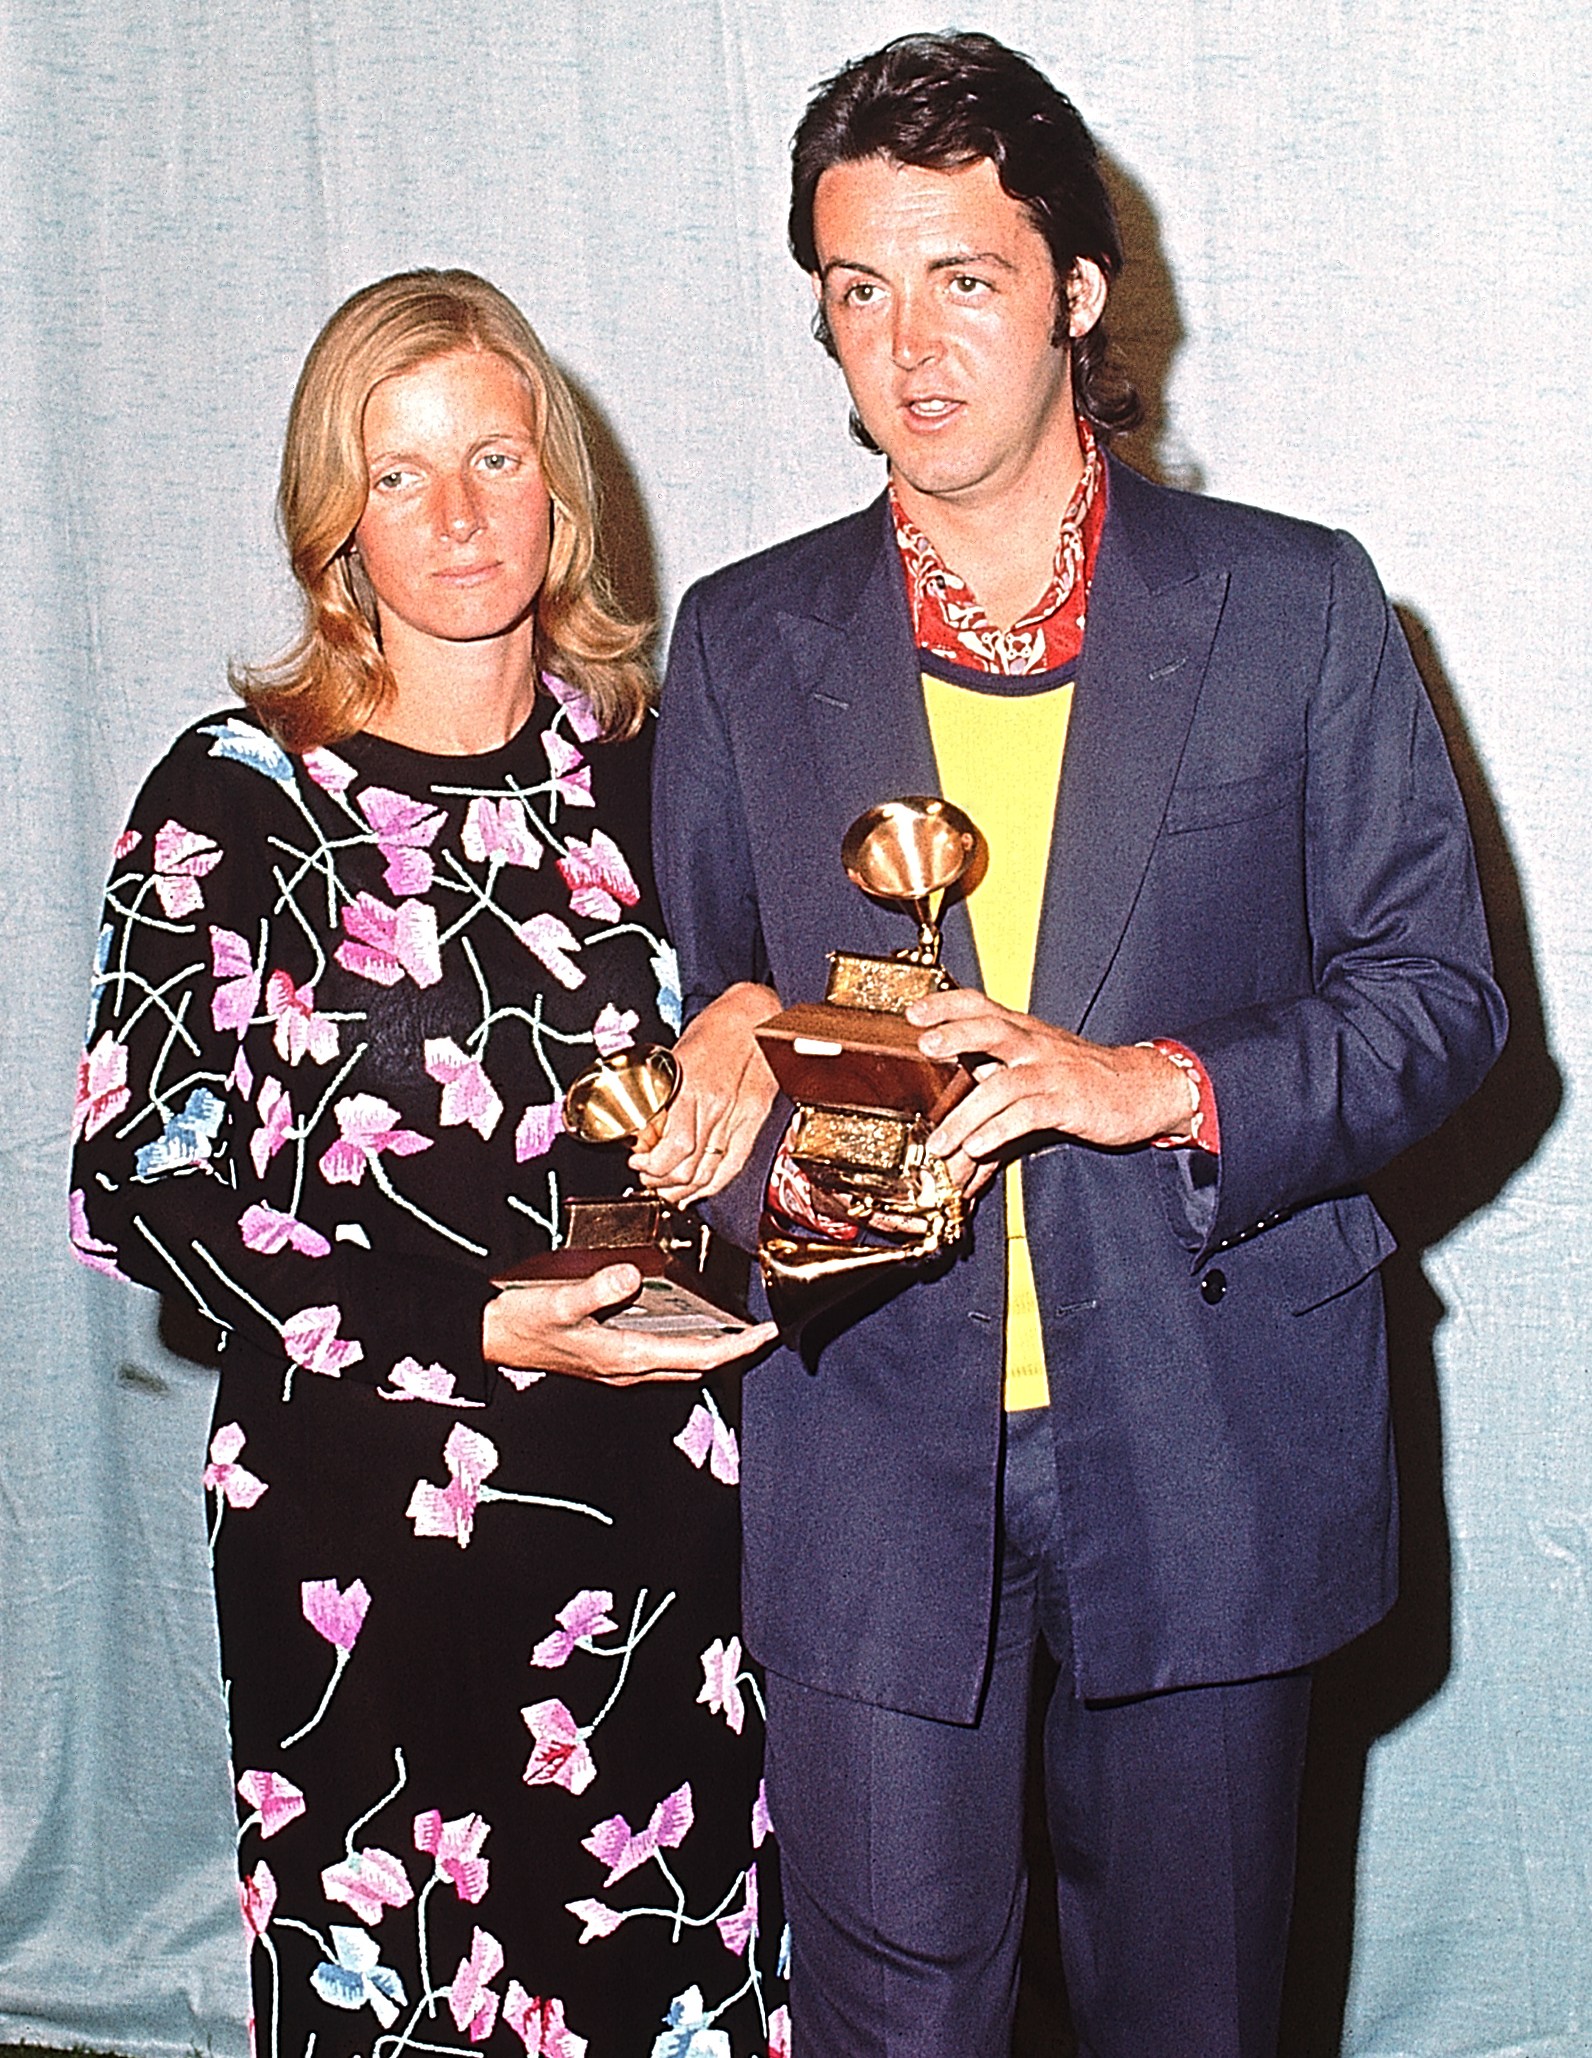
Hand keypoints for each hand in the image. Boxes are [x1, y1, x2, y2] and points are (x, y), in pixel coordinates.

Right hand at [482, 1265, 777, 1385]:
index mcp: (625, 1357)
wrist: (486, 1337)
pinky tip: (685, 1320)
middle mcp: (627, 1368)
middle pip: (697, 1364)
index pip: (698, 1356)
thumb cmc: (520, 1322)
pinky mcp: (608, 1357)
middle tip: (763, 1329)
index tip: (767, 1332)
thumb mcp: (558, 1302)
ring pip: (679, 1362)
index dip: (738, 1346)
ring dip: (710, 1347)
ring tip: (735, 1325)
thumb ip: (595, 1290)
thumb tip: (629, 1277)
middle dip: (733, 1349)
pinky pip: (659, 1354)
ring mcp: (618, 1366)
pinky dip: (683, 1341)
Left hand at [631, 982, 781, 1203]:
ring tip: (669, 1188)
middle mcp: (717, 1107)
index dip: (650, 1166)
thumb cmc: (713, 1029)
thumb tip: (644, 1132)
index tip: (637, 1163)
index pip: (672, 1148)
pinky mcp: (755, 1120)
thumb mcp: (673, 1059)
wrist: (754, 1016)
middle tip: (648, 1178)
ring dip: (685, 1188)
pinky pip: (734, 1164)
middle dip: (662, 1181)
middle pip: (689, 1167)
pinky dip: (713, 1184)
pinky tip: (698, 1188)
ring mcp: (739, 1116)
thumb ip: (661, 1098)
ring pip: (710, 1173)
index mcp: (690, 1089)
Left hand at [907, 989, 1192, 1185]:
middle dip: (956, 1034)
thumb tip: (949, 1113)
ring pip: (1004, 1084)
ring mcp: (1053, 1073)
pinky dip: (1001, 1130)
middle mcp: (1035, 1046)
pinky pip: (1030, 1113)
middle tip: (925, 1045)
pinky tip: (979, 1146)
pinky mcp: (1070, 1102)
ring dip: (967, 1114)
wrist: (1144, 1088)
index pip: (980, 1005)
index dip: (946, 1004)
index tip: (913, 1011)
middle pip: (992, 1029)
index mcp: (1023, 1032)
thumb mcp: (1036, 1063)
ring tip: (940, 1141)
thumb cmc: (1082, 1077)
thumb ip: (992, 1077)